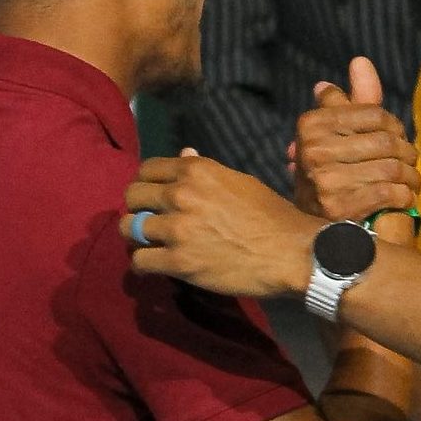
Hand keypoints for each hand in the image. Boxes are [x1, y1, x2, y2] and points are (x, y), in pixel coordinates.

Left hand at [125, 153, 323, 297]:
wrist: (291, 252)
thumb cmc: (271, 215)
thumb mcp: (239, 182)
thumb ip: (205, 171)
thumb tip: (183, 155)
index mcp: (196, 170)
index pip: (147, 169)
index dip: (146, 183)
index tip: (152, 197)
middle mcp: (181, 194)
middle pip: (132, 196)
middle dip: (137, 208)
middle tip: (148, 221)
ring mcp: (177, 229)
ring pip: (130, 229)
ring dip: (137, 237)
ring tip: (151, 244)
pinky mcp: (179, 262)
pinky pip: (140, 261)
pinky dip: (144, 264)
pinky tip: (156, 264)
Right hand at [291, 57, 419, 221]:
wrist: (319, 229)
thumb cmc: (336, 171)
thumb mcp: (339, 133)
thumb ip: (354, 99)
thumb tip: (361, 61)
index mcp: (311, 125)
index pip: (373, 113)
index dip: (393, 125)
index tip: (397, 138)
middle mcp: (313, 150)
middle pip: (385, 140)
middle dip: (406, 153)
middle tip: (410, 162)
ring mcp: (325, 180)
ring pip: (391, 167)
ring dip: (410, 177)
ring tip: (412, 181)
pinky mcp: (341, 207)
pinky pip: (389, 192)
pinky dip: (404, 196)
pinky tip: (405, 198)